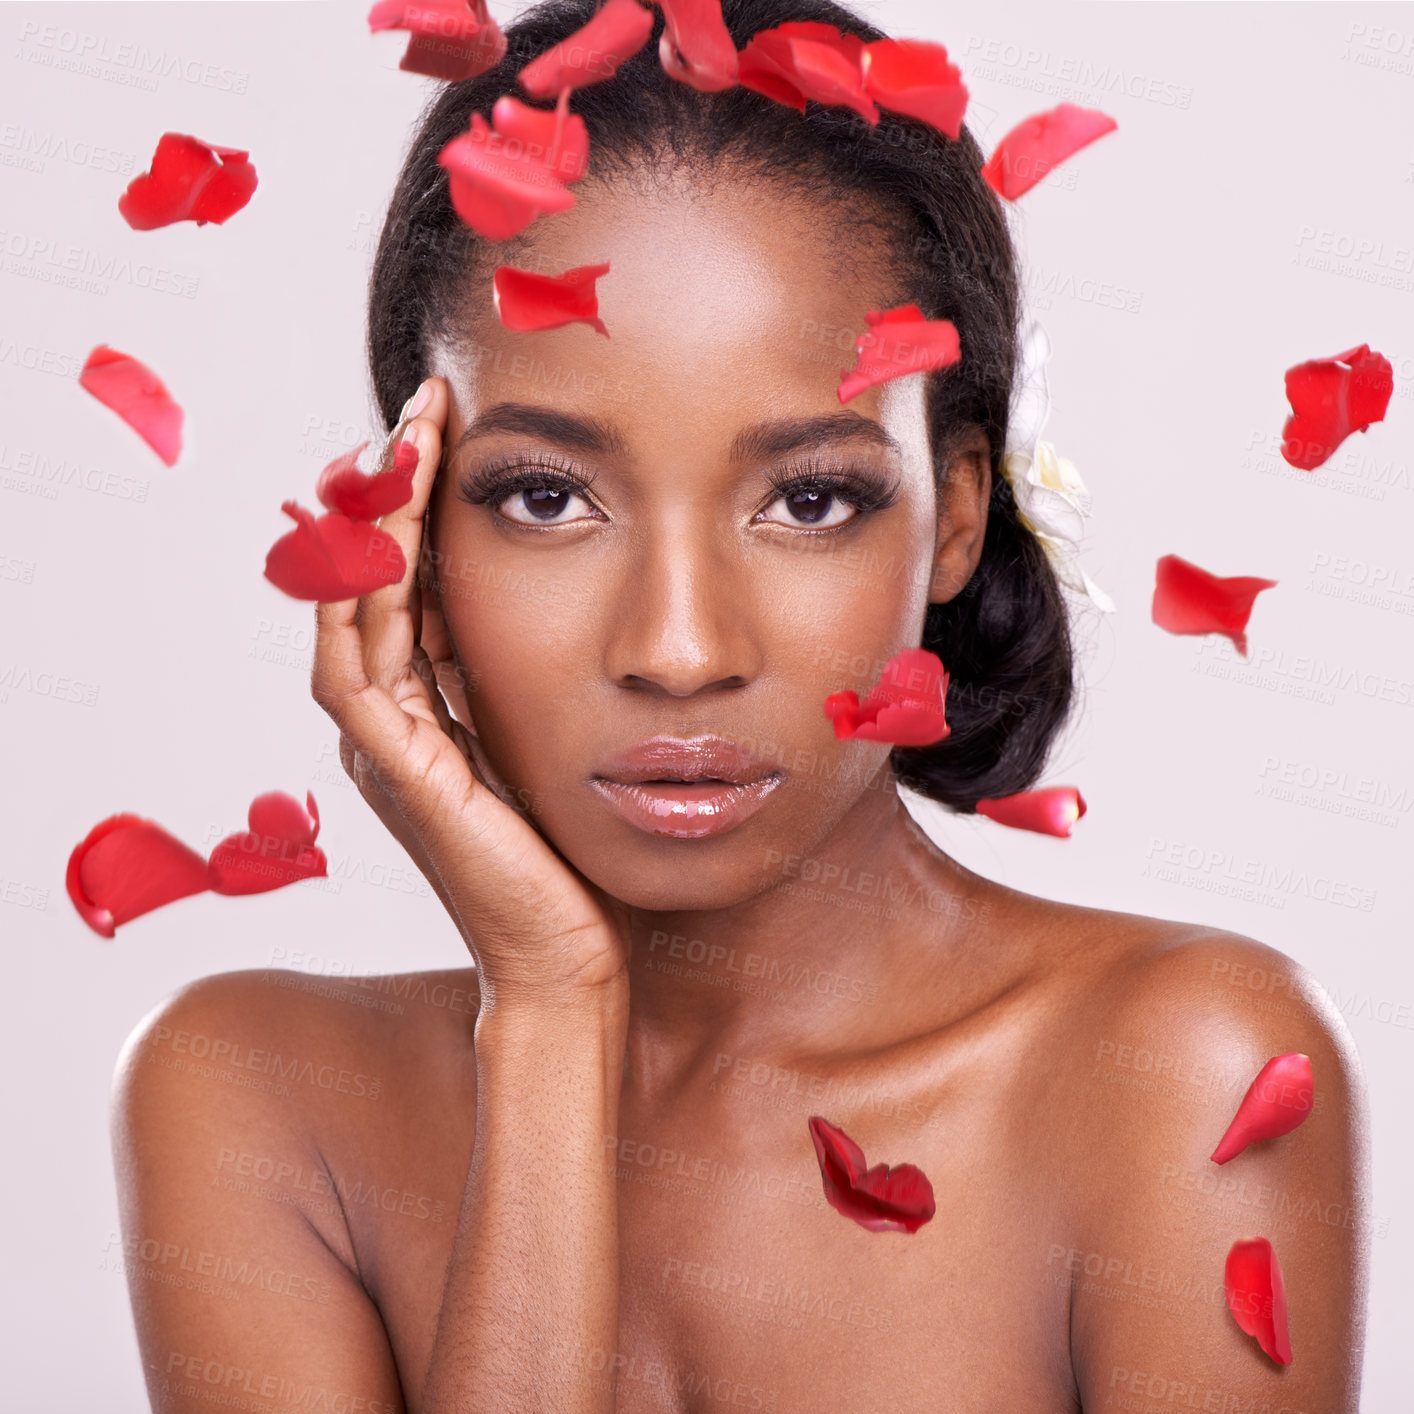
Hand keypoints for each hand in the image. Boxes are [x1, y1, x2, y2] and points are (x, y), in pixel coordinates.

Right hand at [311, 377, 631, 1005]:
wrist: (566, 958)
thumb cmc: (571, 857)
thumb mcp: (546, 736)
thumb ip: (520, 677)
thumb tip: (544, 592)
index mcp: (422, 709)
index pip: (404, 580)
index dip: (415, 500)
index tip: (448, 421)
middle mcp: (386, 722)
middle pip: (364, 577)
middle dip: (387, 486)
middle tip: (423, 404)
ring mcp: (380, 750)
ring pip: (349, 609)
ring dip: (372, 520)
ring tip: (406, 439)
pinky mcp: (396, 777)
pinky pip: (356, 670)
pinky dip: (364, 599)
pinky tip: (394, 533)